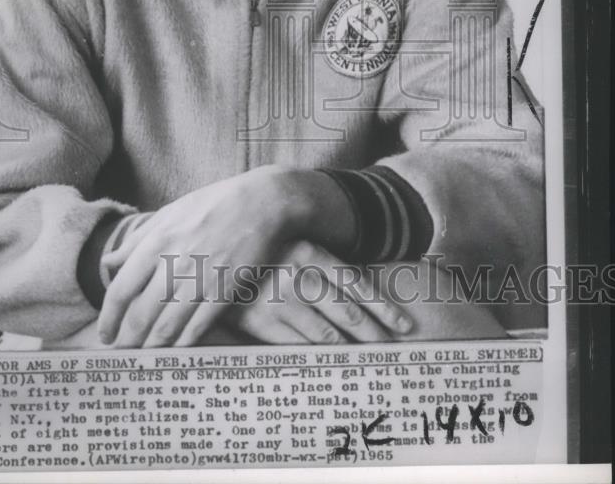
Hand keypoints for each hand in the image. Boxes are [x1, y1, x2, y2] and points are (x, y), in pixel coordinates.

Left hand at [97, 166, 303, 348]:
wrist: (259, 202)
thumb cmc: (211, 204)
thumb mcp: (169, 212)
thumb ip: (137, 239)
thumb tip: (108, 262)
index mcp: (156, 242)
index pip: (121, 289)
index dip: (108, 317)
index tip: (105, 334)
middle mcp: (174, 263)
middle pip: (141, 314)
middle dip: (127, 341)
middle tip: (121, 355)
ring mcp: (200, 279)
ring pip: (167, 326)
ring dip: (151, 348)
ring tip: (143, 360)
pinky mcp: (224, 290)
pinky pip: (198, 326)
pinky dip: (183, 344)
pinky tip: (175, 352)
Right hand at [223, 239, 412, 344]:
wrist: (209, 261)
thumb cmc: (259, 254)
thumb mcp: (292, 249)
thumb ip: (321, 266)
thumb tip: (361, 293)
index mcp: (309, 252)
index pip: (357, 283)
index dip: (383, 307)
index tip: (405, 325)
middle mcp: (298, 276)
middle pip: (347, 313)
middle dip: (374, 334)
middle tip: (394, 350)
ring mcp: (279, 301)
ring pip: (326, 334)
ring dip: (350, 351)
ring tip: (369, 362)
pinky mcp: (261, 322)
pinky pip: (297, 346)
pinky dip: (317, 358)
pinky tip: (333, 365)